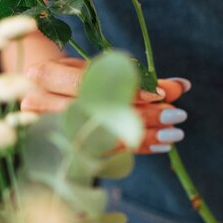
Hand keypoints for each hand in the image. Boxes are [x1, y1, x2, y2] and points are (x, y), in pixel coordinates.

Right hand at [20, 57, 190, 153]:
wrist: (41, 94)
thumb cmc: (76, 77)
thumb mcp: (101, 70)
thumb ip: (140, 78)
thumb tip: (183, 86)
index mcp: (44, 75)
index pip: (88, 83)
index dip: (124, 90)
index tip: (160, 96)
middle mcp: (39, 105)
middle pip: (99, 113)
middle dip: (142, 115)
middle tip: (177, 115)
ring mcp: (48, 132)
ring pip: (103, 137)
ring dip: (143, 135)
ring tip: (174, 133)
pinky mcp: (62, 151)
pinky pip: (106, 153)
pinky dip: (136, 148)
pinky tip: (160, 145)